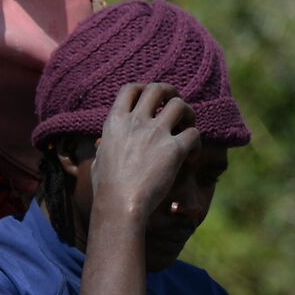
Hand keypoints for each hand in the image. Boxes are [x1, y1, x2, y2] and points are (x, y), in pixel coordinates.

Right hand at [83, 83, 200, 223]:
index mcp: (115, 122)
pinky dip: (197, 144)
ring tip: (187, 129)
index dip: (144, 89)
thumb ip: (103, 147)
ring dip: (187, 114)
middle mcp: (136, 122)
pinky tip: (191, 158)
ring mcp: (155, 133)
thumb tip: (102, 144)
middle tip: (176, 108)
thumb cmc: (106, 189)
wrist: (119, 205)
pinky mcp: (174, 149)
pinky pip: (194, 134)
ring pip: (180, 105)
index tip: (151, 100)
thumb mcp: (98, 161)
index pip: (130, 89)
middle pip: (158, 89)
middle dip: (170, 93)